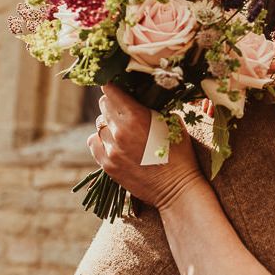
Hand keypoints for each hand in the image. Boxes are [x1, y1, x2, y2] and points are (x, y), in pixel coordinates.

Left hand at [87, 83, 204, 210]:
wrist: (176, 187)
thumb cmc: (180, 152)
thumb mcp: (172, 121)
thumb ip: (152, 107)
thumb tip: (140, 96)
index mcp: (136, 116)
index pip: (110, 91)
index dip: (115, 86)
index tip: (119, 87)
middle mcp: (119, 131)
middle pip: (103, 105)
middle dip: (114, 104)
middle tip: (125, 109)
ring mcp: (111, 150)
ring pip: (99, 125)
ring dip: (109, 124)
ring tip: (124, 130)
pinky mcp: (107, 165)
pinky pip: (94, 143)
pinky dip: (102, 140)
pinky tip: (114, 142)